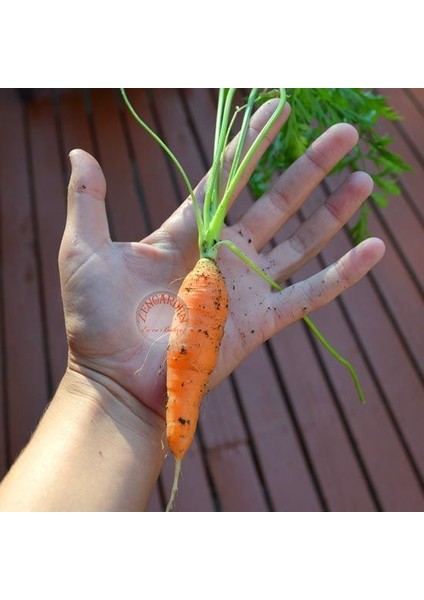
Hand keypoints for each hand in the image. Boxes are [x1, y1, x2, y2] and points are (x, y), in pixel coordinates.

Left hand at [59, 100, 384, 417]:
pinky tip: (374, 248)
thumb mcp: (84, 251)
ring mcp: (245, 286)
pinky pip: (310, 294)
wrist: (115, 381)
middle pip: (276, 200)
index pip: (227, 178)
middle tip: (344, 134)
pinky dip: (343, 274)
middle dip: (310, 167)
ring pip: (301, 241)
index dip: (252, 144)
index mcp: (185, 233)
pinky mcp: (261, 320)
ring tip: (364, 179)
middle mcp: (222, 254)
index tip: (276, 108)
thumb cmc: (95, 321)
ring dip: (333, 211)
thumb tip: (80, 152)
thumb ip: (89, 200)